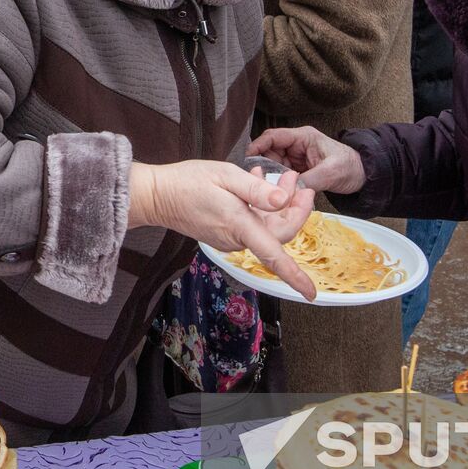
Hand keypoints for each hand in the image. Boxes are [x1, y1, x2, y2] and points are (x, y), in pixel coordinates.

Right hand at [128, 160, 317, 300]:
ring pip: (267, 228)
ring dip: (278, 204)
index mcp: (239, 226)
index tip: (311, 293)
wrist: (156, 196)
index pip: (274, 255)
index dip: (294, 276)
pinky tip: (256, 183)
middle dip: (294, 208)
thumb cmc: (187, 182)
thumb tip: (283, 201)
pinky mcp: (224, 235)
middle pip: (278, 233)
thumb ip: (256, 189)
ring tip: (278, 175)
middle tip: (296, 180)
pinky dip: (261, 207)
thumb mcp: (225, 175)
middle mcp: (235, 239)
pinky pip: (252, 225)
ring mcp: (229, 239)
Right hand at [248, 126, 365, 194]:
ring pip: (273, 167)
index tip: (247, 160)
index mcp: (303, 137)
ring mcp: (296, 159)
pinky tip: (279, 193)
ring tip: (270, 190)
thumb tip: (288, 191)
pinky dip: (279, 184)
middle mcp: (296, 146)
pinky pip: (281, 176)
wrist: (364, 176)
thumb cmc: (351, 166)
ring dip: (271, 178)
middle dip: (263, 167)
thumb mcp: (330, 172)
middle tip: (258, 182)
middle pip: (269, 152)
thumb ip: (309, 180)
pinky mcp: (298, 171)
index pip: (273, 137)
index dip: (257, 146)